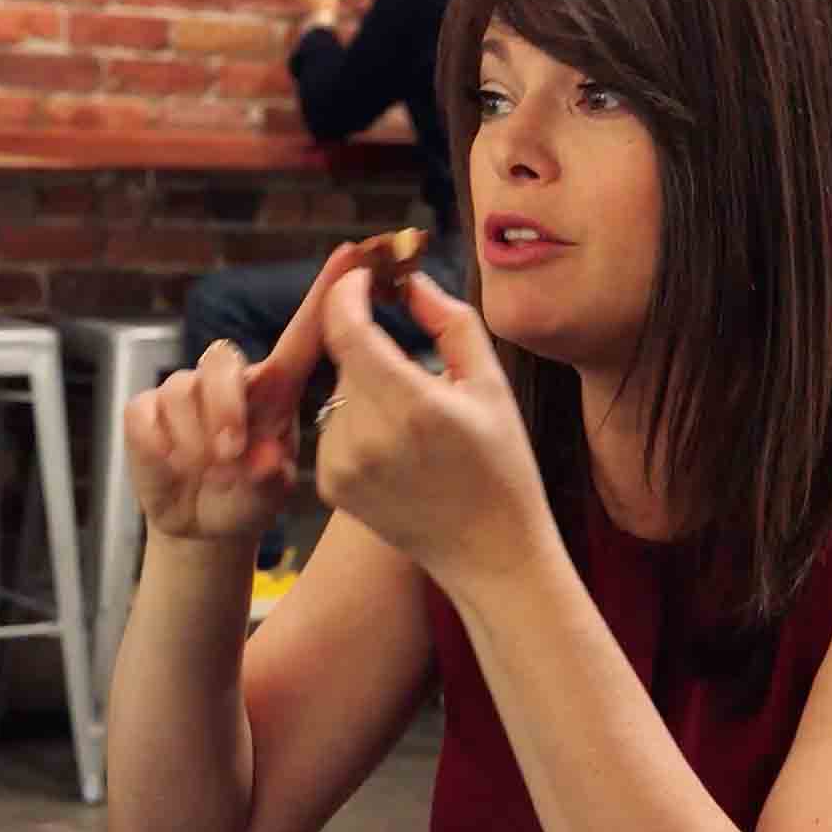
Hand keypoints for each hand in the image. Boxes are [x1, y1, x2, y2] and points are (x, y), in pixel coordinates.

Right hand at [124, 244, 359, 542]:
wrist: (204, 526)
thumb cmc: (250, 496)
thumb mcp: (272, 491)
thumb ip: (270, 475)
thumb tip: (257, 461)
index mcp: (273, 390)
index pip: (300, 336)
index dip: (323, 296)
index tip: (351, 255)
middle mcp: (229, 382)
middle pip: (221, 361)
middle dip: (224, 407)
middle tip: (231, 453)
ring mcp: (183, 394)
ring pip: (180, 392)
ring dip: (194, 439)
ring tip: (207, 472)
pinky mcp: (144, 413)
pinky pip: (144, 415)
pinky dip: (158, 446)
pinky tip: (172, 466)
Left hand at [314, 270, 562, 587]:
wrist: (490, 554)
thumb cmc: (501, 464)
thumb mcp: (490, 385)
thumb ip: (450, 320)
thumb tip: (410, 281)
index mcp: (412, 406)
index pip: (347, 329)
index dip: (347, 293)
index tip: (363, 278)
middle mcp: (367, 437)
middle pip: (346, 357)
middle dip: (372, 345)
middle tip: (414, 361)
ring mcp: (343, 465)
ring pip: (339, 392)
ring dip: (367, 387)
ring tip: (416, 422)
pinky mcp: (330, 486)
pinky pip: (334, 427)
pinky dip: (359, 423)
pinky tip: (399, 450)